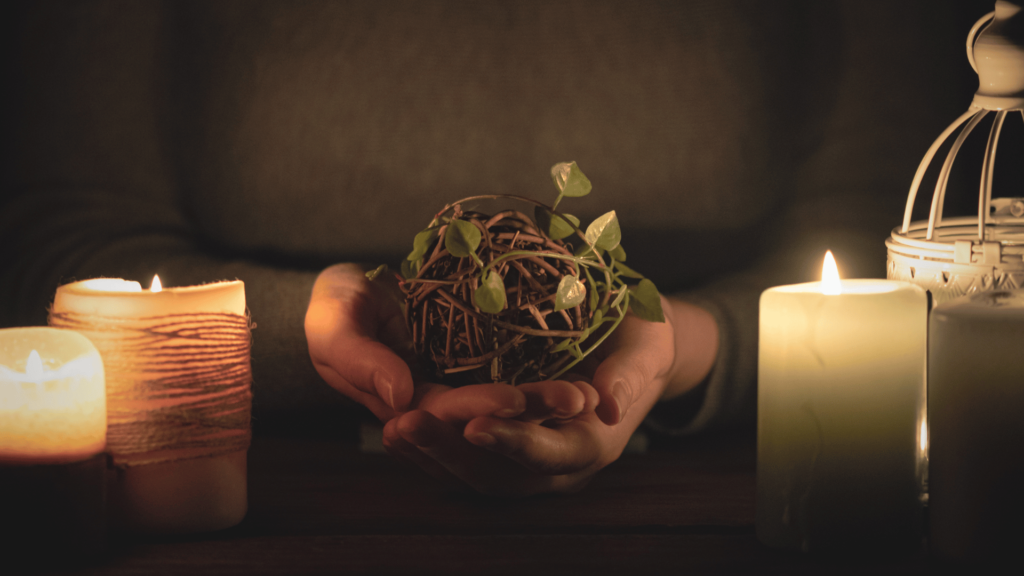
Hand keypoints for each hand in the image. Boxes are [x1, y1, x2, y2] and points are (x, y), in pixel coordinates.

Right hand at [305, 263, 592, 426]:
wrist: (364, 281)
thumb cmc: (341, 301)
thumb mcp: (332, 319)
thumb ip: (354, 355)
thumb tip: (400, 396)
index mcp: (405, 410)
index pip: (446, 418)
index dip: (478, 411)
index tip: (512, 398)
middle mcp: (444, 411)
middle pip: (490, 424)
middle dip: (531, 414)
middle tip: (574, 397)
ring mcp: (470, 393)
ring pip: (514, 413)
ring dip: (550, 406)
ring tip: (586, 393)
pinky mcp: (491, 370)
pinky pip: (526, 384)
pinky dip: (553, 384)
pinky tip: (590, 381)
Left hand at [382, 296, 718, 495]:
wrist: (631, 351)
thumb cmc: (640, 343)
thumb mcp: (645, 350)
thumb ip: (629, 376)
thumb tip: (609, 404)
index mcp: (591, 444)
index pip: (549, 453)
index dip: (513, 442)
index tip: (474, 423)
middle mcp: (553, 465)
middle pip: (497, 474)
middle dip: (450, 453)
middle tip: (406, 425)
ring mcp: (524, 460)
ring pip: (471, 471)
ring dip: (430, 454)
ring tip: (391, 427)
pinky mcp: (502, 446)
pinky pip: (461, 457)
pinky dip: (429, 446)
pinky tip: (395, 424)